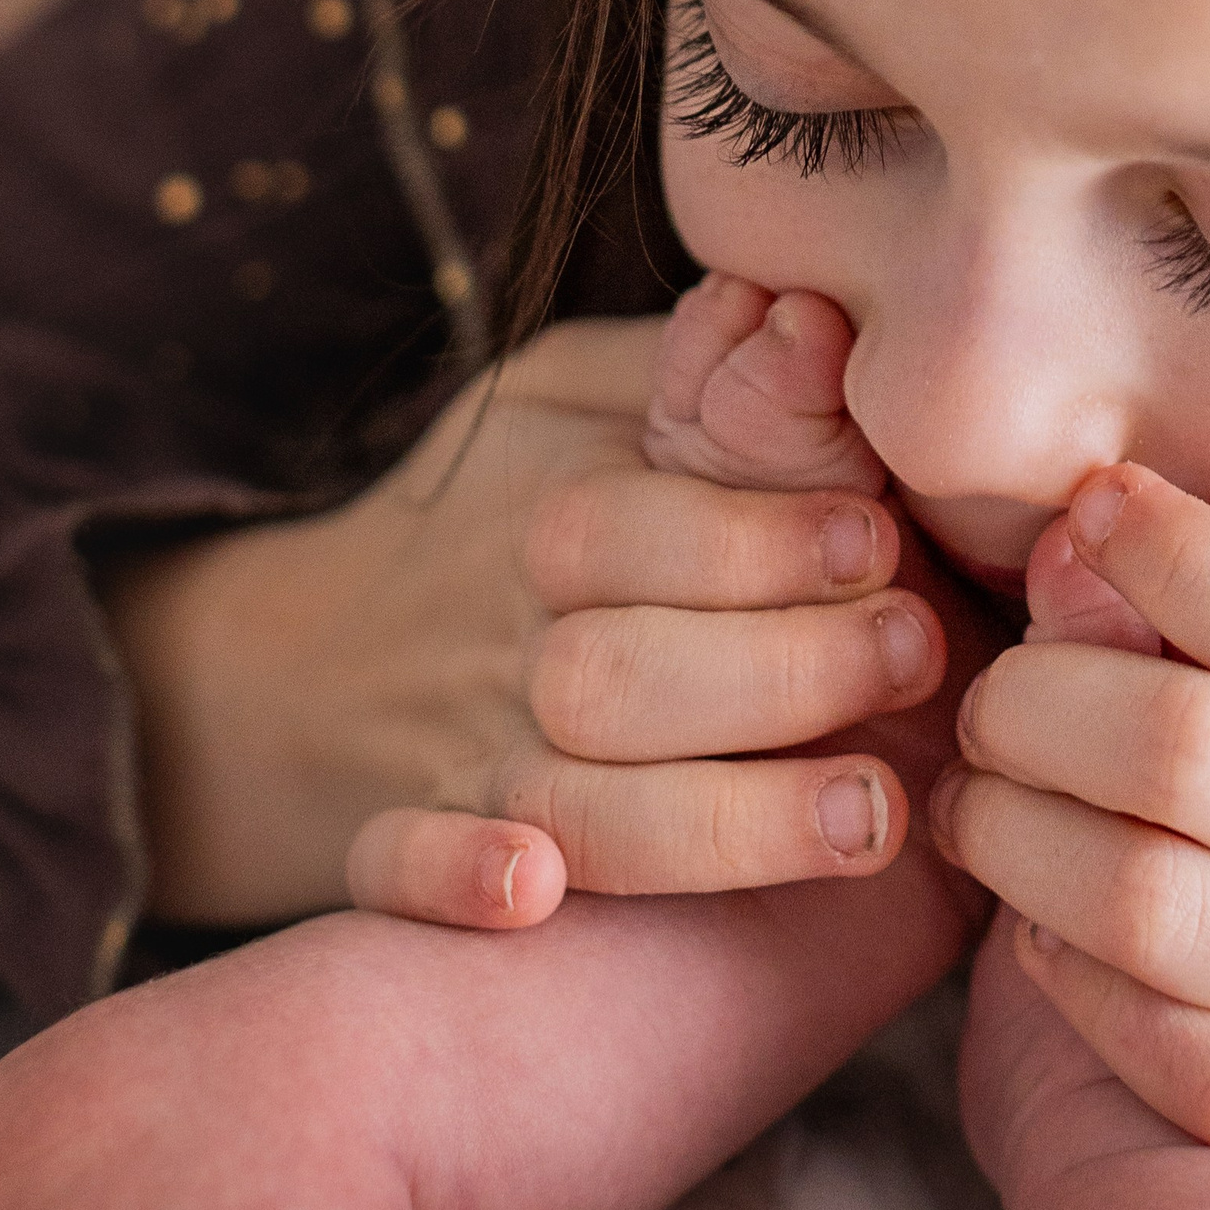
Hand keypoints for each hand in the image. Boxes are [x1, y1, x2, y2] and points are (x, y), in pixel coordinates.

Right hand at [107, 282, 983, 926]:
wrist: (296, 653)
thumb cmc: (505, 501)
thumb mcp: (584, 396)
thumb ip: (699, 374)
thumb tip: (812, 315)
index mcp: (555, 515)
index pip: (639, 528)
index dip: (761, 536)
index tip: (879, 537)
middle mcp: (509, 642)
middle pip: (619, 673)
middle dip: (782, 667)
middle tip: (913, 650)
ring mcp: (460, 754)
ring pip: (568, 800)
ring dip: (720, 816)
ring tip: (868, 812)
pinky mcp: (403, 841)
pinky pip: (392, 865)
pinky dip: (445, 877)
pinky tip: (529, 894)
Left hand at [930, 464, 1209, 1209]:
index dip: (1181, 562)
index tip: (1090, 508)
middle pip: (1191, 760)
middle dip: (1040, 701)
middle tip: (989, 694)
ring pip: (1153, 912)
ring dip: (1018, 841)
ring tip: (977, 799)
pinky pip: (1181, 1062)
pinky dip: (1079, 988)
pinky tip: (1040, 931)